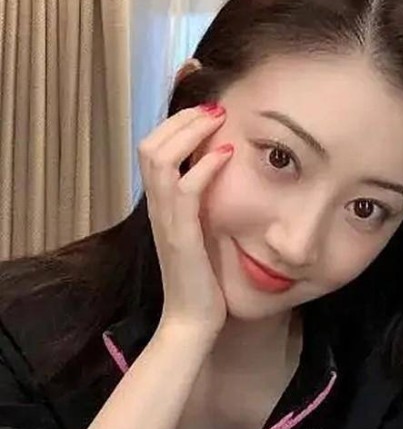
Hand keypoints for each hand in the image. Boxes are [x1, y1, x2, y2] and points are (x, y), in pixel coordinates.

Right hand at [137, 104, 232, 337]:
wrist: (192, 321)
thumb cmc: (201, 281)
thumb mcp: (200, 235)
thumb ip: (202, 209)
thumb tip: (218, 181)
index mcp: (162, 207)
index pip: (154, 150)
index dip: (174, 123)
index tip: (205, 108)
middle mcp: (158, 209)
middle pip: (150, 145)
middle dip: (182, 119)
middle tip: (214, 107)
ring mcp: (167, 222)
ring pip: (160, 160)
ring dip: (190, 133)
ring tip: (218, 118)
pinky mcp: (182, 237)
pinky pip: (186, 191)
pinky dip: (204, 167)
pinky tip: (226, 155)